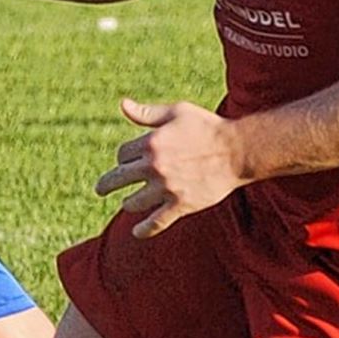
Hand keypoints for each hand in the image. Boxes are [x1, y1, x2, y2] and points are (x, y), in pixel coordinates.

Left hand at [94, 98, 244, 238]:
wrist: (238, 151)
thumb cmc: (208, 127)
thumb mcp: (177, 112)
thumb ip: (147, 112)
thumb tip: (122, 105)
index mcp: (151, 143)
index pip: (122, 155)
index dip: (124, 157)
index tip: (128, 160)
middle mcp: (154, 166)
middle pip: (118, 178)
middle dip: (106, 184)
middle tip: (100, 189)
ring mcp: (167, 188)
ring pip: (134, 202)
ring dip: (127, 204)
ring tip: (126, 204)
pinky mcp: (181, 205)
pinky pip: (156, 222)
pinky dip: (144, 230)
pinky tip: (137, 232)